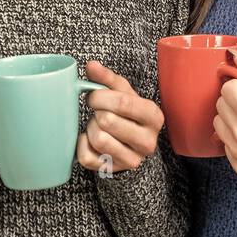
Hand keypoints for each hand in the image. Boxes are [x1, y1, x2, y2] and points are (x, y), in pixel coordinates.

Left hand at [76, 60, 162, 174]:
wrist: (132, 145)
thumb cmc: (128, 114)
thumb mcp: (124, 93)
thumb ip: (107, 78)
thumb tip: (91, 65)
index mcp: (154, 116)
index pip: (123, 103)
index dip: (101, 96)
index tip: (94, 95)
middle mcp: (148, 141)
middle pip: (108, 121)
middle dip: (96, 112)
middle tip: (98, 111)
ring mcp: (132, 159)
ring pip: (98, 140)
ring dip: (91, 128)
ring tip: (97, 125)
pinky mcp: (114, 171)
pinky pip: (87, 157)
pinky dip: (82, 144)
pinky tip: (89, 139)